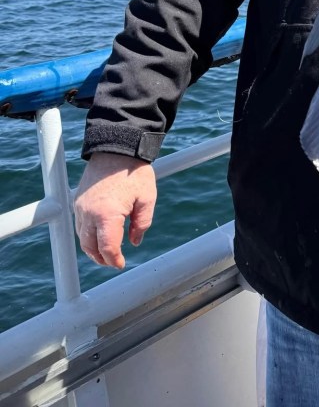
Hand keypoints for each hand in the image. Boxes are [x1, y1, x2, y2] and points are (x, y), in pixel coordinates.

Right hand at [74, 152, 156, 267]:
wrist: (117, 148)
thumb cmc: (135, 171)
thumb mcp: (147, 198)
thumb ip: (142, 223)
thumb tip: (134, 241)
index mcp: (107, 214)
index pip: (107, 247)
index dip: (114, 259)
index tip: (121, 264)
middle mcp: (89, 213)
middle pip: (90, 247)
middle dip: (101, 258)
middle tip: (113, 262)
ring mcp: (80, 207)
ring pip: (82, 237)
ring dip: (92, 248)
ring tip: (106, 252)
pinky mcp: (78, 200)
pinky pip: (79, 225)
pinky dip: (87, 235)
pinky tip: (99, 235)